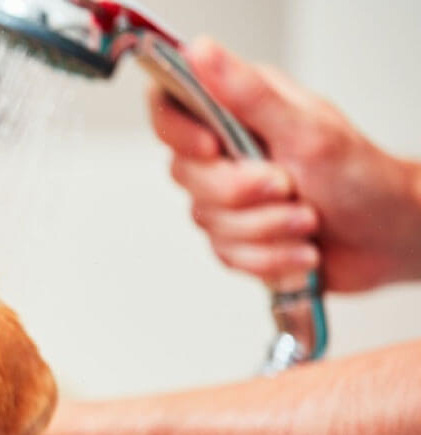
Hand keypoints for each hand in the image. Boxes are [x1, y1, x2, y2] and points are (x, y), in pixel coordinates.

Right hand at [148, 37, 420, 291]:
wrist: (389, 237)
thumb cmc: (363, 178)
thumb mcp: (306, 130)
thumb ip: (247, 95)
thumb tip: (202, 52)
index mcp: (239, 111)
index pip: (170, 106)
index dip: (177, 132)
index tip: (212, 149)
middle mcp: (228, 150)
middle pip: (186, 174)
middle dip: (241, 194)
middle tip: (287, 187)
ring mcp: (229, 196)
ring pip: (207, 220)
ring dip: (266, 229)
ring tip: (307, 220)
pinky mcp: (236, 236)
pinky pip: (225, 254)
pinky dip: (269, 257)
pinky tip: (299, 248)